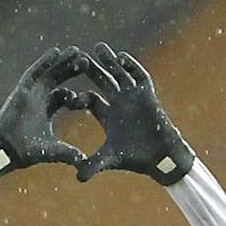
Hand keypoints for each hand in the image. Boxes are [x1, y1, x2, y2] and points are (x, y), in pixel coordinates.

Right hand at [0, 46, 96, 180]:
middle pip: (58, 79)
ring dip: (62, 61)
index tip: (92, 88)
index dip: (77, 92)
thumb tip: (85, 161)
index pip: (65, 96)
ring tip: (76, 50)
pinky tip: (57, 52)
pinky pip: (35, 72)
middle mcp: (39, 98)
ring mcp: (31, 92)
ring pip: (49, 72)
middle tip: (87, 60)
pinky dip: (45, 62)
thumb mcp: (53, 150)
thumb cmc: (25, 151)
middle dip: (72, 70)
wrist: (5, 150)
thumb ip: (69, 153)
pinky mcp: (22, 89)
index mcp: (47, 110)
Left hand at [75, 43, 194, 184]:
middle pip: (102, 81)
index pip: (89, 99)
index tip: (65, 93)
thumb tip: (76, 177)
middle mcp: (118, 102)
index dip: (78, 97)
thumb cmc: (135, 158)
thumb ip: (92, 165)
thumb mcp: (110, 159)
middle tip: (77, 57)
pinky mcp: (147, 94)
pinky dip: (131, 67)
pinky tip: (121, 57)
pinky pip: (139, 76)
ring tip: (98, 47)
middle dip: (91, 70)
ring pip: (119, 74)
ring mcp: (133, 97)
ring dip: (110, 61)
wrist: (160, 156)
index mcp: (107, 115)